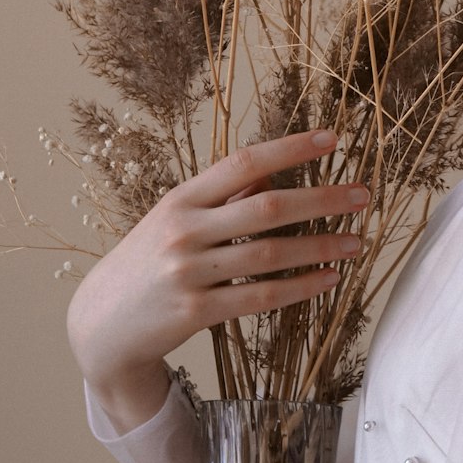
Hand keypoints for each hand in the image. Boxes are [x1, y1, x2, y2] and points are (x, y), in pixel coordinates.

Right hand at [67, 129, 366, 432]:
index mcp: (182, 197)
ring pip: (270, 255)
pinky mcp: (195, 313)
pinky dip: (299, 288)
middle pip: (267, 207)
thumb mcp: (177, 219)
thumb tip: (275, 174)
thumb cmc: (149, 261)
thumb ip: (225, 198)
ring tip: (357, 241)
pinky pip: (260, 297)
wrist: (99, 324)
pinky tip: (329, 279)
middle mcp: (185, 229)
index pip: (244, 162)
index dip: (290, 148)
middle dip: (321, 198)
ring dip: (320, 246)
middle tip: (362, 193)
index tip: (332, 137)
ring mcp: (188, 272)